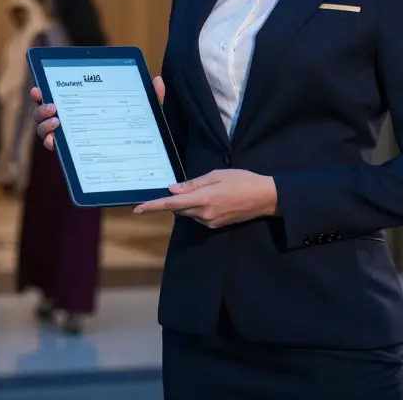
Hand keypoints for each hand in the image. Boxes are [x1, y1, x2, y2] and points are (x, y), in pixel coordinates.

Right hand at [32, 76, 164, 151]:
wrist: (146, 169)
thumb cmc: (142, 137)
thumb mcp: (148, 117)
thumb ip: (153, 99)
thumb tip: (157, 79)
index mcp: (84, 110)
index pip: (59, 97)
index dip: (44, 93)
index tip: (39, 88)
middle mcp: (72, 125)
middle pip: (45, 115)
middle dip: (41, 108)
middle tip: (50, 105)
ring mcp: (71, 142)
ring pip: (45, 132)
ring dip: (44, 126)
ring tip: (57, 122)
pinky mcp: (74, 158)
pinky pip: (57, 151)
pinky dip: (52, 144)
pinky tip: (55, 142)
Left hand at [133, 169, 277, 228]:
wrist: (265, 198)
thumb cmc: (242, 181)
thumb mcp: (217, 175)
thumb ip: (193, 184)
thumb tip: (172, 190)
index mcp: (203, 199)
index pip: (171, 205)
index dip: (153, 206)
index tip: (138, 209)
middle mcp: (204, 214)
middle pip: (179, 210)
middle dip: (176, 201)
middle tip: (185, 188)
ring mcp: (210, 222)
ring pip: (189, 213)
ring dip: (189, 204)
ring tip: (209, 190)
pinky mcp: (216, 226)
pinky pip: (199, 217)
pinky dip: (198, 208)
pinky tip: (213, 199)